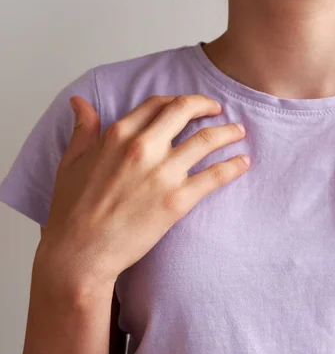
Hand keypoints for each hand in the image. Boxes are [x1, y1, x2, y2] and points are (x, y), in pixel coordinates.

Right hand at [35, 95, 249, 294]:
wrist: (81, 252)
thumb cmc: (72, 211)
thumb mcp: (71, 162)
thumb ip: (83, 130)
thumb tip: (80, 102)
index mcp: (118, 135)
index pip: (157, 104)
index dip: (178, 100)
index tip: (191, 105)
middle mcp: (143, 147)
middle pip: (185, 111)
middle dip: (207, 106)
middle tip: (220, 110)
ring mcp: (163, 173)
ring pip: (207, 140)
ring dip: (228, 132)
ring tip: (239, 132)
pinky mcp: (178, 200)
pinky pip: (215, 175)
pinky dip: (234, 166)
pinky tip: (244, 162)